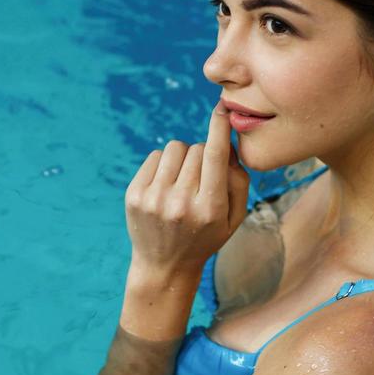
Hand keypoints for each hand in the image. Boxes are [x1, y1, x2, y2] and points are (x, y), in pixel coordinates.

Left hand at [125, 101, 249, 273]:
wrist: (165, 266)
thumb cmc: (206, 237)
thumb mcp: (234, 219)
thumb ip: (239, 181)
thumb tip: (227, 144)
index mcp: (210, 209)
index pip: (214, 156)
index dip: (219, 128)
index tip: (221, 109)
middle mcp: (180, 203)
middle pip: (197, 149)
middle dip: (203, 156)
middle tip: (202, 179)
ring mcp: (154, 199)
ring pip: (174, 148)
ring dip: (183, 158)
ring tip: (183, 181)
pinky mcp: (134, 195)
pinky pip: (155, 156)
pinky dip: (164, 164)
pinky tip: (166, 185)